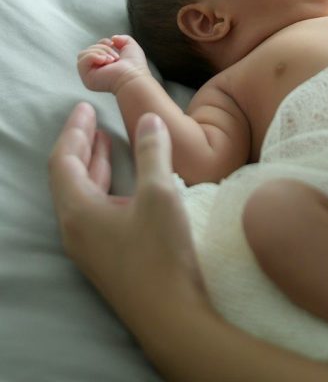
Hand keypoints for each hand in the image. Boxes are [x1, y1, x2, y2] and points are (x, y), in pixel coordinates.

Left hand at [48, 104, 207, 329]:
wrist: (169, 314)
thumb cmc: (160, 252)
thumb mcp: (160, 194)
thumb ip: (153, 153)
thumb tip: (148, 120)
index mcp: (78, 210)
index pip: (64, 160)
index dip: (74, 130)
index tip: (84, 107)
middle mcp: (75, 227)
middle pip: (69, 177)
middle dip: (82, 145)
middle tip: (93, 119)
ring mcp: (89, 244)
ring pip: (82, 194)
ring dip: (94, 164)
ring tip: (107, 141)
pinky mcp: (106, 254)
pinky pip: (95, 208)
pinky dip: (105, 184)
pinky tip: (125, 180)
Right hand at [77, 35, 149, 92]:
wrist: (134, 76)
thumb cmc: (135, 65)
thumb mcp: (130, 46)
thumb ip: (123, 39)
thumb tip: (112, 38)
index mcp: (104, 64)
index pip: (94, 48)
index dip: (103, 42)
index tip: (113, 44)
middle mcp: (95, 70)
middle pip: (89, 49)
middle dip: (103, 48)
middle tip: (115, 57)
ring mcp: (90, 75)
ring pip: (83, 54)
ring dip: (99, 52)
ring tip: (111, 60)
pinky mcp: (87, 78)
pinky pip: (81, 62)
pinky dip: (93, 57)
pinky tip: (104, 61)